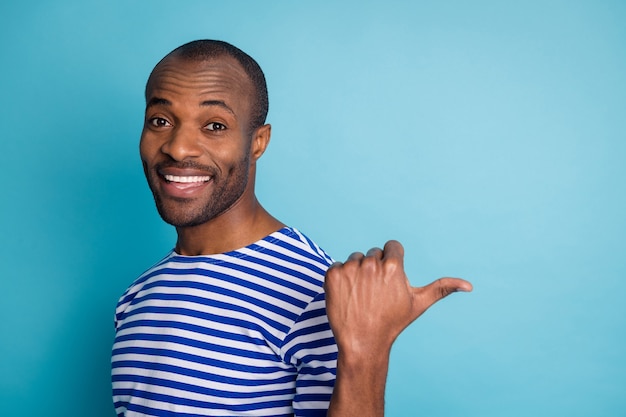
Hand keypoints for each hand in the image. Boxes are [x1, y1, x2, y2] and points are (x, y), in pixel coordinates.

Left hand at [324, 240, 471, 357]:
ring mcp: (350, 268)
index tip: (390, 281)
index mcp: (394, 265)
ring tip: (362, 296)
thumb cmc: (392, 323)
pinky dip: (340, 279)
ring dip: (357, 273)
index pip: (392, 247)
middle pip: (374, 254)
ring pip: (355, 259)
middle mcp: (371, 262)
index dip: (392, 262)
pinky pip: (337, 266)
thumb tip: (470, 285)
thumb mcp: (419, 304)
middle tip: (376, 294)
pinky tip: (347, 296)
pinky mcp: (332, 274)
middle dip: (375, 269)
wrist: (362, 343)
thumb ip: (442, 288)